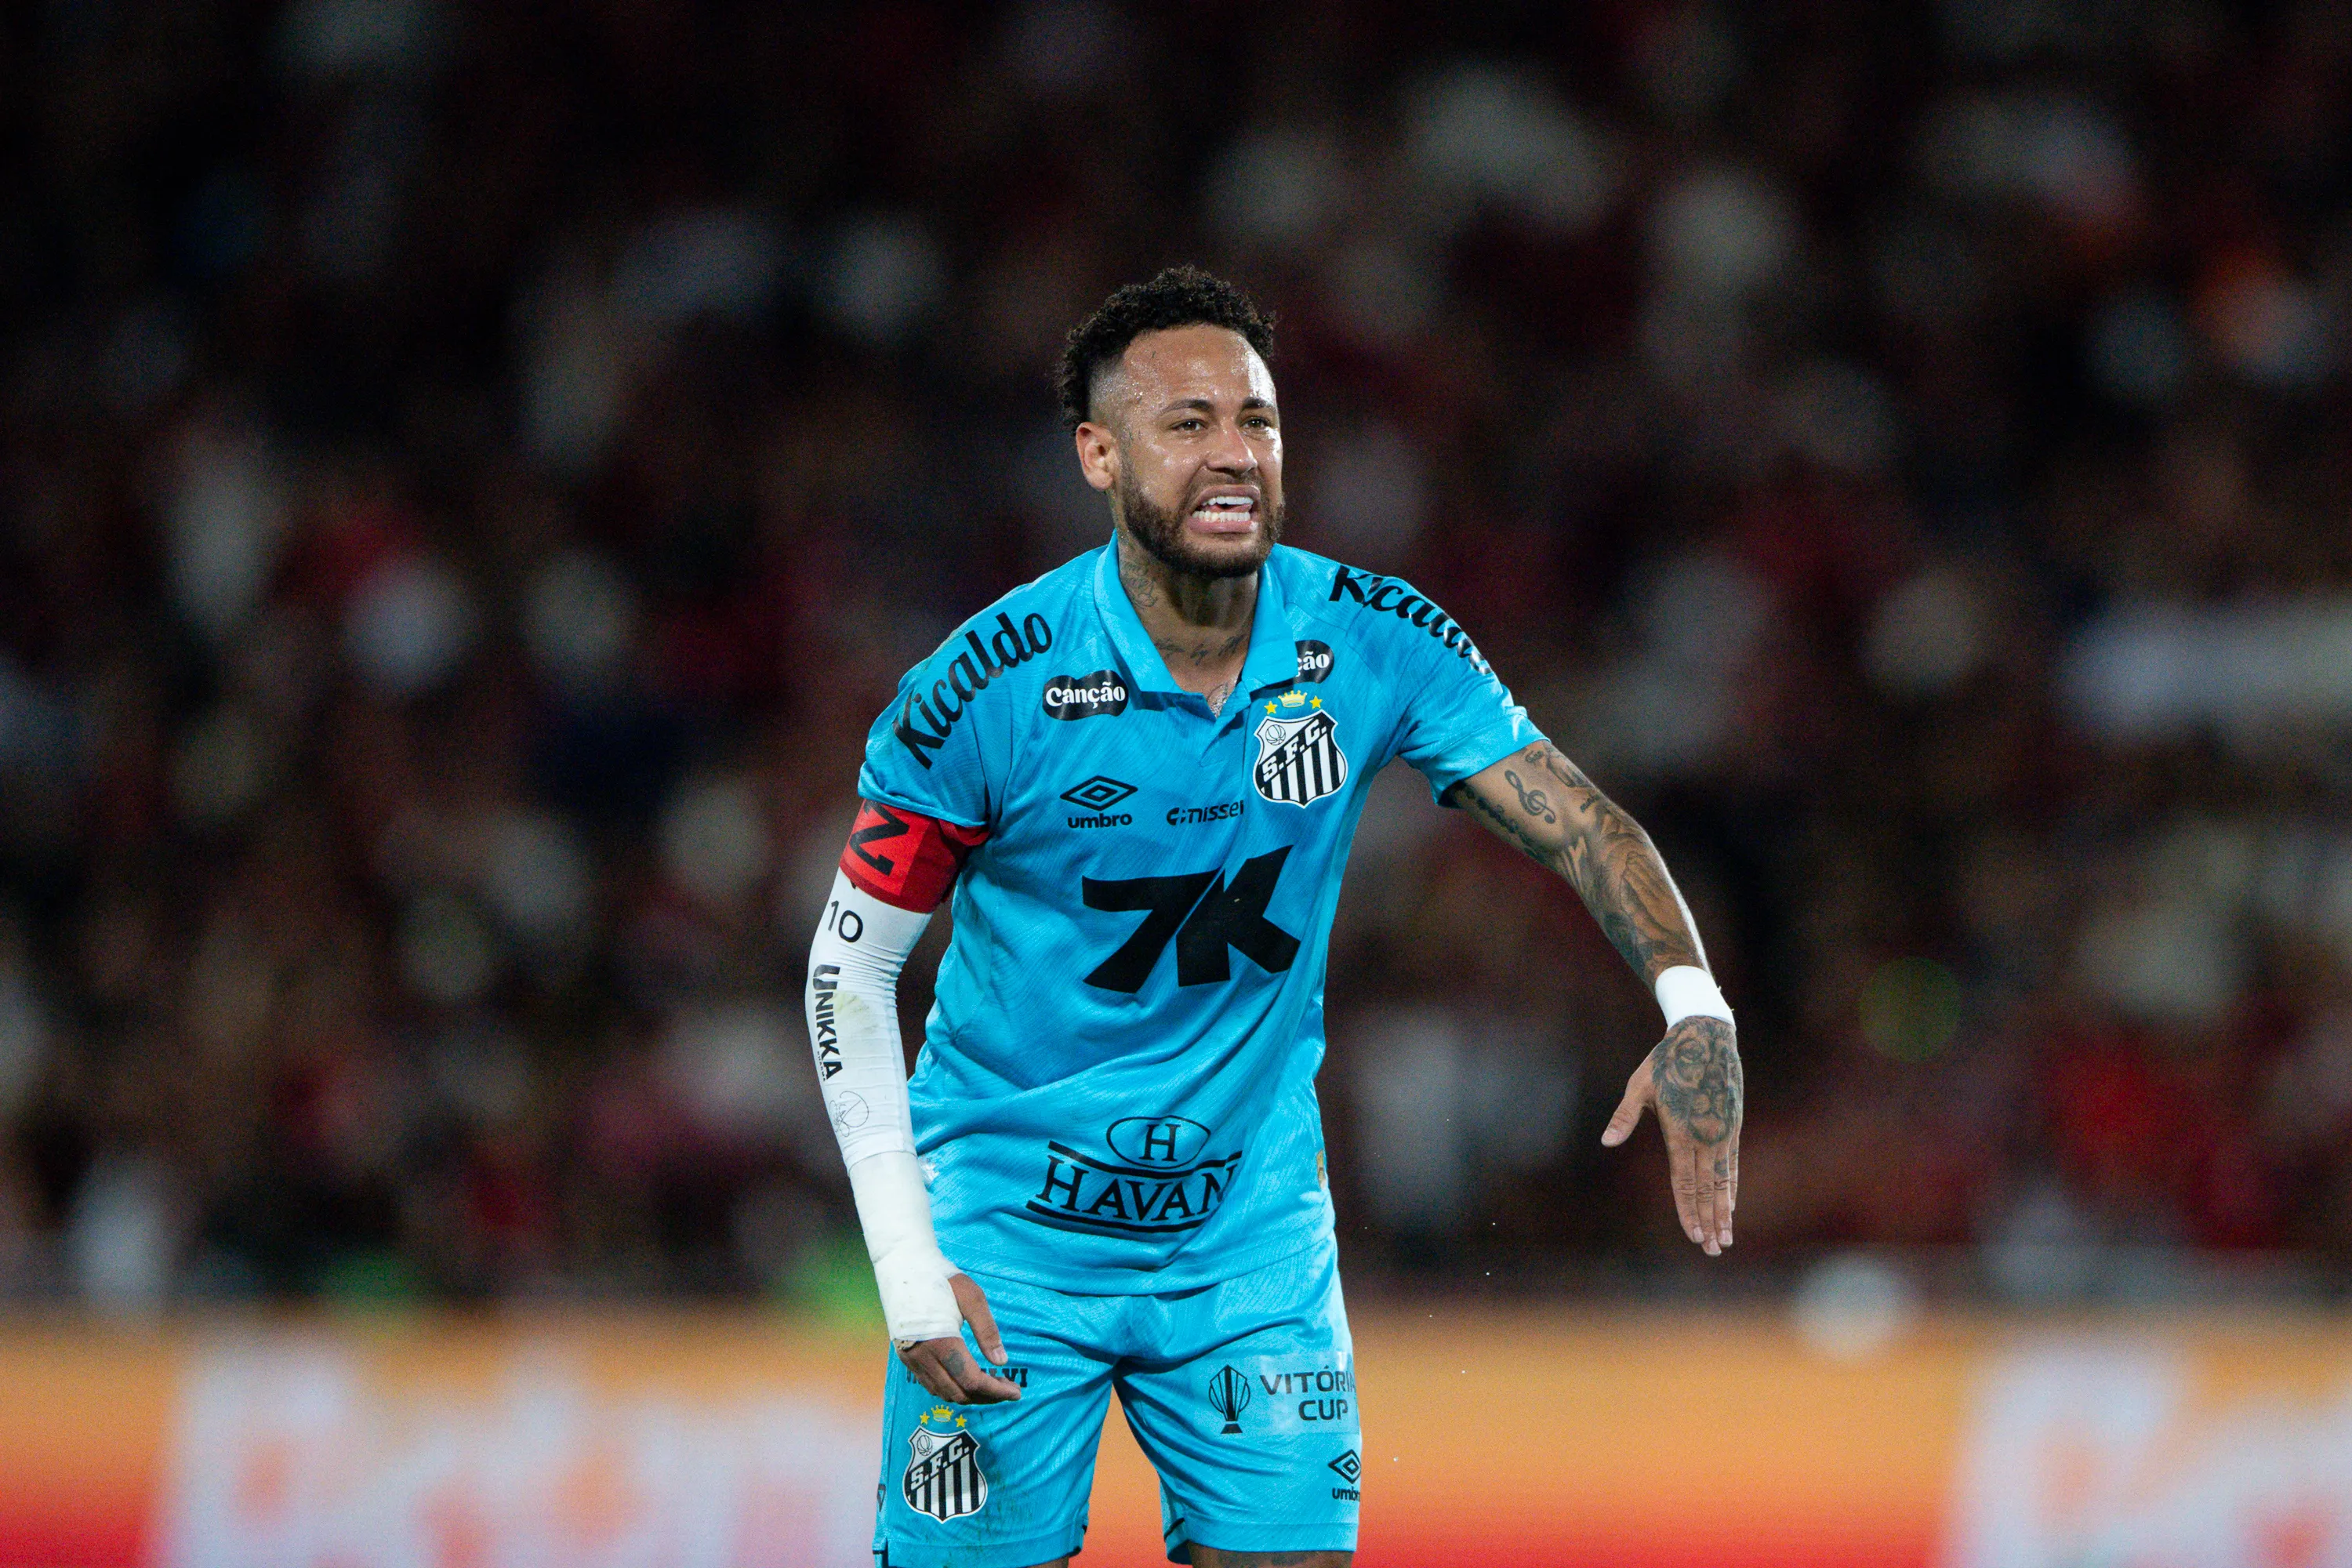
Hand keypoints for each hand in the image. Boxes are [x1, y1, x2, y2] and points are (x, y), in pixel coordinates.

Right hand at [895, 1272, 1022, 1403]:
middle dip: (987, 1396)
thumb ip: (987, 1331)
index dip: (996, 1391)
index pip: (972, 1381)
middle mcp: (923, 1357)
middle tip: (1008, 1388)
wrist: (904, 1267)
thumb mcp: (972, 1298)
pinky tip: (966, 1379)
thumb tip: (1002, 1362)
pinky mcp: (905, 1357)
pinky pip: (930, 1385)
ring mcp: (911, 1359)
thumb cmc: (943, 1279)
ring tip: (991, 1385)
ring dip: (969, 1395)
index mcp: (942, 1342)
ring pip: (943, 1393)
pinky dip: (951, 1389)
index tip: (1016, 1392)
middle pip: (959, 1393)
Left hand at [1602, 1015, 1741, 1254]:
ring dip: (1725, 1211)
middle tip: (1713, 1250)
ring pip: (1723, 1181)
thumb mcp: (1639, 1086)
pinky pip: (1733, 1164)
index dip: (1688, 1212)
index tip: (1692, 1237)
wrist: (1706, 1038)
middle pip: (1706, 1189)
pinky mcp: (1733, 1126)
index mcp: (1680, 1132)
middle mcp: (1705, 1138)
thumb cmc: (1666, 1062)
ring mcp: (1722, 1133)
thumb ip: (1624, 1117)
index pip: (1684, 1183)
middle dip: (1709, 1222)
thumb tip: (1606, 1141)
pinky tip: (1732, 1204)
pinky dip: (1732, 1187)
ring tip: (1726, 1237)